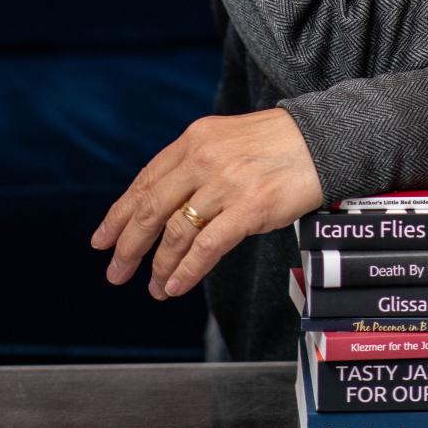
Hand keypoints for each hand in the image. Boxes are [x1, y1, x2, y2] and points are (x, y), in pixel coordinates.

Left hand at [91, 108, 322, 299]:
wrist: (325, 140)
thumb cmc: (279, 144)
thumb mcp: (228, 140)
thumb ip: (197, 164)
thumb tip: (165, 205)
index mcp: (196, 140)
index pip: (146, 180)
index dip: (119, 213)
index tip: (102, 239)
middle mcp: (205, 158)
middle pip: (151, 208)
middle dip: (128, 246)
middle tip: (116, 272)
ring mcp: (226, 184)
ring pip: (176, 232)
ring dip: (160, 266)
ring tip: (154, 287)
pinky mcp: (250, 207)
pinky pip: (206, 246)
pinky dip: (186, 270)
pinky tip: (176, 285)